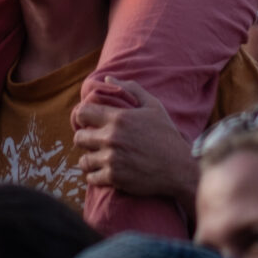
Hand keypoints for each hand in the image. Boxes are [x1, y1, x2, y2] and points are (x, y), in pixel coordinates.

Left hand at [72, 79, 195, 200]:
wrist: (179, 168)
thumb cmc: (166, 135)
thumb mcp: (153, 106)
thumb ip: (131, 89)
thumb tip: (108, 79)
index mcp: (119, 118)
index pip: (82, 113)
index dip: (82, 117)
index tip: (88, 122)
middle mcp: (112, 138)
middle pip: (79, 137)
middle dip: (84, 139)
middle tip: (93, 142)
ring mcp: (112, 159)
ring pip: (84, 160)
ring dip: (89, 159)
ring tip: (98, 158)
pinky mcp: (115, 178)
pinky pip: (92, 177)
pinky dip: (95, 176)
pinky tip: (103, 172)